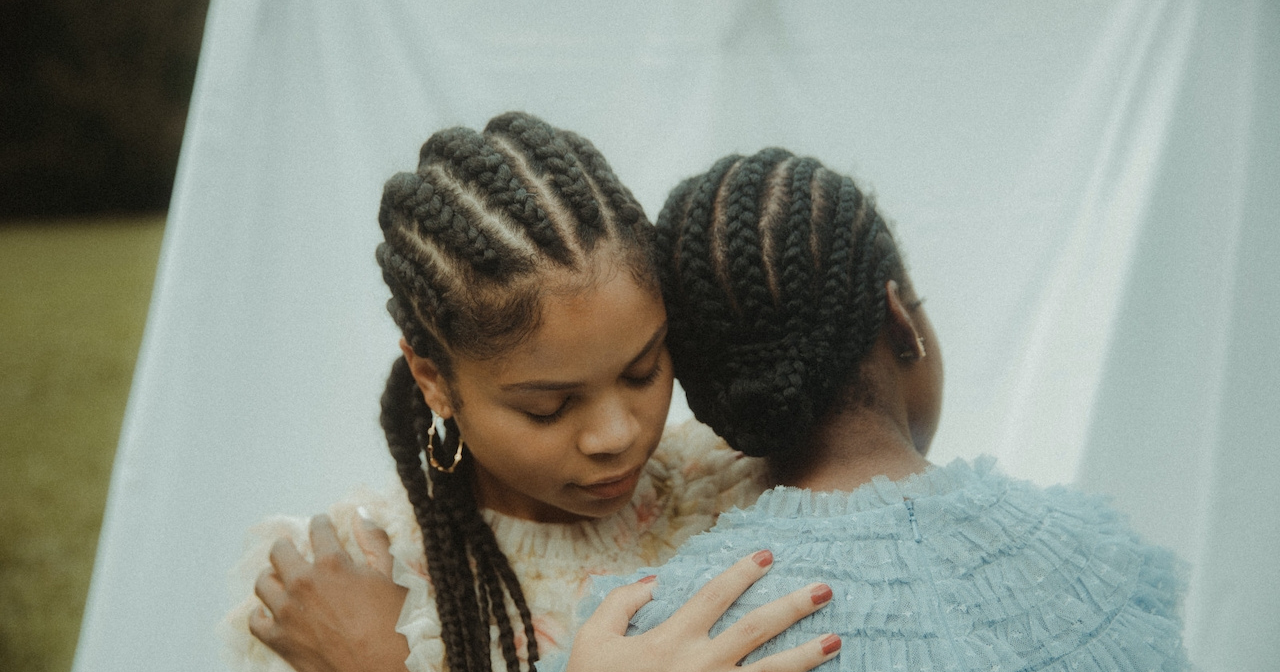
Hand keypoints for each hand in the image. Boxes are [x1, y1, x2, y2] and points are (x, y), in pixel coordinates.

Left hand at [250, 513, 410, 671]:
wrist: (382, 671)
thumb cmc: (394, 625)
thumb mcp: (393, 576)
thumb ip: (375, 542)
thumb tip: (361, 514)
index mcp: (332, 563)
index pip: (319, 530)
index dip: (322, 524)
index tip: (323, 525)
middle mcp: (303, 583)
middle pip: (280, 551)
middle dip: (288, 545)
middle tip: (295, 548)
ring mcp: (287, 612)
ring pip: (263, 582)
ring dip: (272, 575)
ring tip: (281, 576)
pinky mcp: (279, 640)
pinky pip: (256, 621)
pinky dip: (262, 613)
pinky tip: (272, 611)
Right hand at [565, 550, 839, 671]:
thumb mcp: (592, 639)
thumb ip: (620, 603)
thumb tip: (652, 582)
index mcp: (672, 639)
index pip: (716, 595)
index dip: (742, 572)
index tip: (767, 555)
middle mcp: (701, 664)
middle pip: (756, 629)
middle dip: (792, 607)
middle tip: (824, 590)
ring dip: (806, 656)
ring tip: (835, 640)